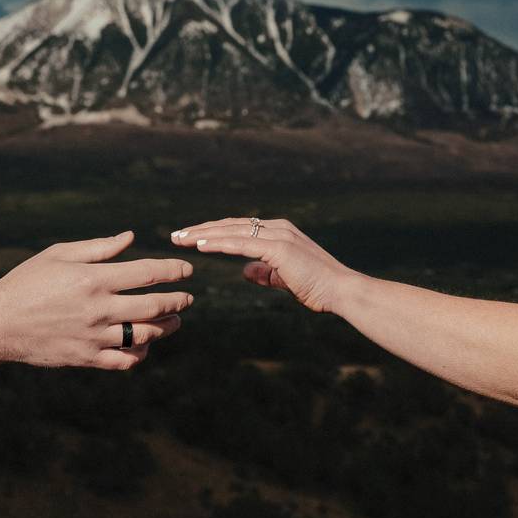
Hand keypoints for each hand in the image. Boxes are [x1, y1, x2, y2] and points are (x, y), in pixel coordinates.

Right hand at [0, 231, 192, 372]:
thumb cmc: (27, 282)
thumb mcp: (59, 254)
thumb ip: (99, 247)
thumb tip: (130, 237)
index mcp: (94, 279)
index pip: (147, 273)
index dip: (174, 271)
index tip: (188, 270)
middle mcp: (98, 308)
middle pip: (154, 306)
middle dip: (178, 301)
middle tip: (188, 298)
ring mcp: (94, 336)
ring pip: (145, 335)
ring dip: (166, 328)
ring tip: (174, 321)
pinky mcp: (86, 358)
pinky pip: (124, 360)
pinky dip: (140, 354)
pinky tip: (145, 345)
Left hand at [171, 218, 355, 313]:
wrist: (342, 291)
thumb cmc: (318, 288)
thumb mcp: (285, 279)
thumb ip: (265, 273)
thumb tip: (245, 271)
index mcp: (278, 232)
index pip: (238, 228)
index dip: (213, 233)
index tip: (190, 239)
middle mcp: (277, 228)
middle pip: (230, 225)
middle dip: (201, 230)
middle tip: (175, 235)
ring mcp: (278, 235)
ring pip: (232, 231)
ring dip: (203, 235)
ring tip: (180, 238)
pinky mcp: (279, 248)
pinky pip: (243, 244)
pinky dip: (220, 244)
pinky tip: (201, 246)